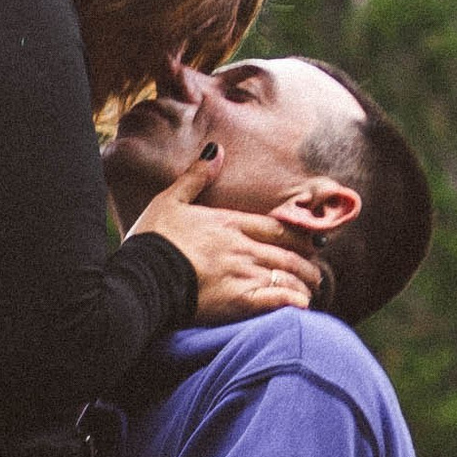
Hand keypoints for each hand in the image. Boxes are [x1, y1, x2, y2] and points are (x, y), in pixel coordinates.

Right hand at [132, 148, 323, 324]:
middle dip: (306, 263)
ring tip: (310, 292)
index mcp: (229, 223)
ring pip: (286, 276)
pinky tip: (302, 306)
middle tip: (315, 272)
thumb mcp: (170, 200)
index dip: (298, 235)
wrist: (141, 278)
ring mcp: (242, 274)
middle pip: (287, 253)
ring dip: (303, 284)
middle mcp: (242, 247)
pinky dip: (293, 302)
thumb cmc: (152, 240)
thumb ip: (196, 176)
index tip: (311, 243)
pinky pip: (277, 300)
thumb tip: (216, 149)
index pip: (276, 227)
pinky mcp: (238, 302)